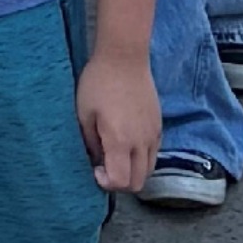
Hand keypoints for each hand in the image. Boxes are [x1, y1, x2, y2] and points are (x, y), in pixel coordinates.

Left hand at [74, 44, 159, 192]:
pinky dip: (141, 159)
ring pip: (149, 170)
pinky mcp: (159, 126)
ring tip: (114, 156)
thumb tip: (95, 161)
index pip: (122, 182)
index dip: (107, 184)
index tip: (95, 170)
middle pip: (139, 182)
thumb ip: (90, 143)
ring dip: (132, 172)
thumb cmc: (98, 83)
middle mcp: (142, 142)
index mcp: (121, 141)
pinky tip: (126, 144)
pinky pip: (153, 154)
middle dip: (120, 183)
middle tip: (103, 168)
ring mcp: (154, 135)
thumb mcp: (84, 114)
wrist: (125, 58)